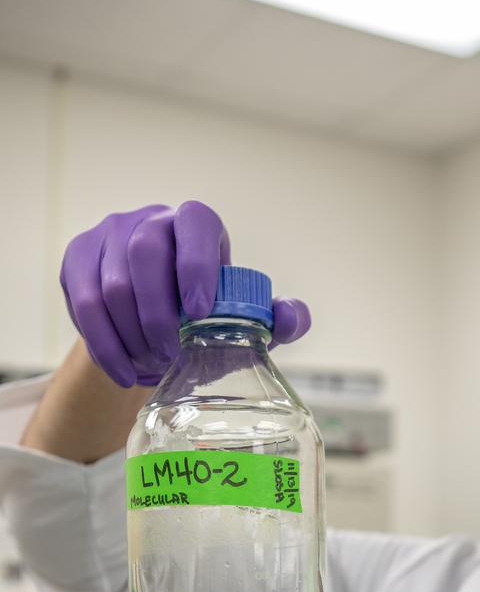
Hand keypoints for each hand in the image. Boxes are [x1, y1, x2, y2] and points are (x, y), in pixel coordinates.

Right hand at [60, 201, 310, 387]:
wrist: (152, 320)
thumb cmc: (205, 314)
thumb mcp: (242, 318)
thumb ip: (276, 319)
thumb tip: (291, 318)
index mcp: (195, 223)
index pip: (195, 224)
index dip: (197, 265)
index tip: (200, 314)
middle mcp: (149, 219)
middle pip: (144, 254)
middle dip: (159, 314)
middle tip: (173, 355)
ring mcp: (107, 236)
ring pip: (111, 285)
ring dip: (132, 336)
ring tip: (153, 366)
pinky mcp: (76, 260)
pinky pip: (83, 305)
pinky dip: (105, 346)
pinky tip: (125, 372)